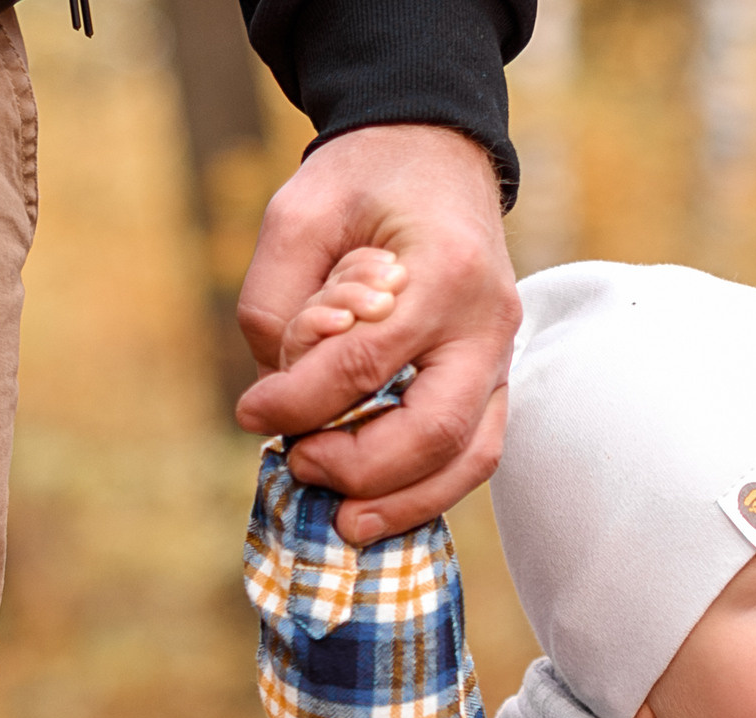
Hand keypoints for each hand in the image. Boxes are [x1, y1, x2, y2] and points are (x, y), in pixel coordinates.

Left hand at [235, 126, 520, 544]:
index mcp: (442, 267)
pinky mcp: (497, 377)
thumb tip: (274, 394)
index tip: (252, 413)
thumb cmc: (365, 181)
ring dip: (405, 500)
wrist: (437, 155)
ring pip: (471, 454)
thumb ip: (276, 301)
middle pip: (436, 427)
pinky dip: (429, 489)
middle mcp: (488, 319)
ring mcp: (503, 353)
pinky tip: (379, 506)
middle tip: (299, 465)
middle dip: (361, 466)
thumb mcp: (299, 214)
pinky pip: (477, 451)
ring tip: (346, 523)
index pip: (368, 360)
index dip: (302, 401)